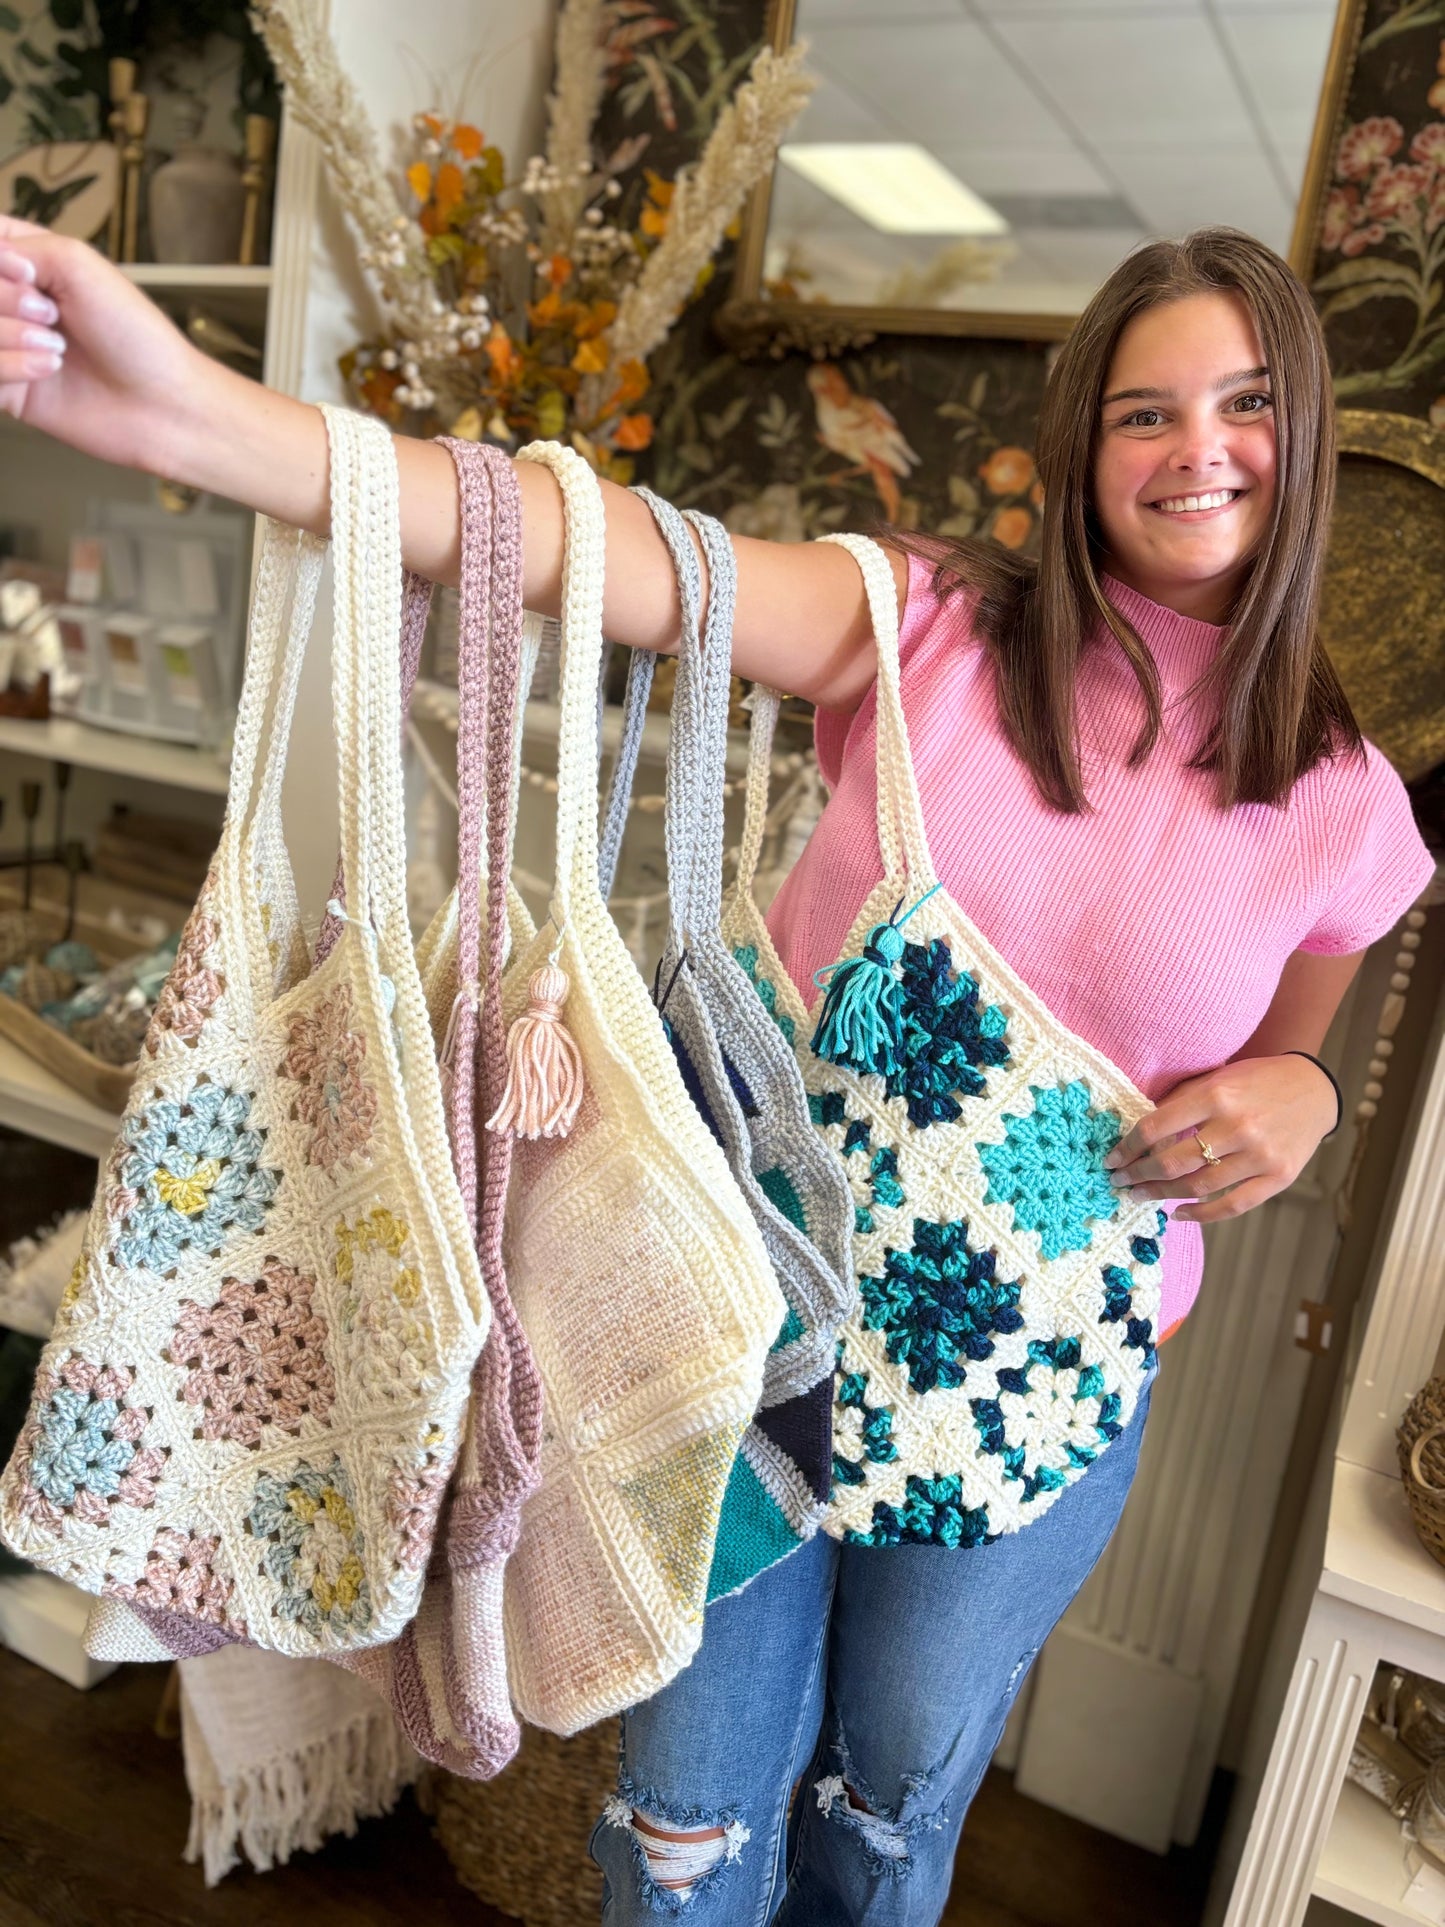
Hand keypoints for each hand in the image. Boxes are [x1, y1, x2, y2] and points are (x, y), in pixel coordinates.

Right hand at [0, 217, 219, 476]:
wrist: (161, 404)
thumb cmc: (135, 334)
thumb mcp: (77, 264)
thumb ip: (15, 245)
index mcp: (27, 261)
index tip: (26, 272)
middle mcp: (11, 301)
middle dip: (4, 298)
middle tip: (49, 315)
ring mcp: (7, 344)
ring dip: (7, 333)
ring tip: (55, 347)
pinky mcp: (6, 389)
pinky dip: (8, 365)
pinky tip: (47, 370)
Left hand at [1102, 1054, 1337, 1224]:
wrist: (1313, 1089)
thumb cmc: (1256, 1080)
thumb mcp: (1216, 1078)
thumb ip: (1181, 1102)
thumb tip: (1139, 1130)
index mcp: (1216, 1095)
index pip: (1156, 1127)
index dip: (1127, 1148)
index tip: (1111, 1159)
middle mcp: (1237, 1126)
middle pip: (1172, 1162)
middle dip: (1138, 1175)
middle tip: (1119, 1182)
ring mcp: (1259, 1155)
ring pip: (1198, 1187)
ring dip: (1161, 1195)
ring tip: (1140, 1195)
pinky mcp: (1278, 1177)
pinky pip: (1232, 1206)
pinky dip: (1202, 1214)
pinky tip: (1179, 1213)